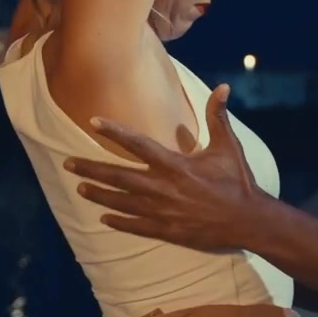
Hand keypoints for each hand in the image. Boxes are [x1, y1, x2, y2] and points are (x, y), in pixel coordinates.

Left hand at [64, 84, 261, 251]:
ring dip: (99, 194)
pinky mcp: (168, 230)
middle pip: (119, 176)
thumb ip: (218, 117)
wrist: (249, 221)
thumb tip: (222, 87)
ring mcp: (163, 211)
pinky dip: (119, 222)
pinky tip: (103, 219)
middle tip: (68, 162)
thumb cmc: (238, 182)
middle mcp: (163, 187)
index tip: (93, 122)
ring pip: (122, 201)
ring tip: (79, 187)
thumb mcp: (228, 147)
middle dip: (91, 168)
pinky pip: (136, 226)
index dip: (114, 131)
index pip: (138, 144)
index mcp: (175, 165)